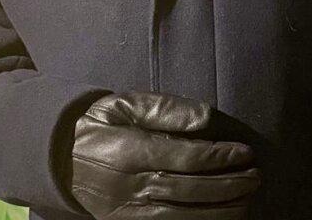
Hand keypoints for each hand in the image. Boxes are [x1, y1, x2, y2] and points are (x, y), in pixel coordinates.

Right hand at [69, 91, 260, 218]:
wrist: (56, 158)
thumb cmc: (100, 125)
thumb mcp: (126, 104)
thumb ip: (166, 109)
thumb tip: (205, 118)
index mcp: (130, 151)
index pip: (185, 157)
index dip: (219, 157)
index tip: (245, 153)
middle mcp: (128, 185)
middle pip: (187, 191)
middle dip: (227, 187)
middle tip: (255, 178)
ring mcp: (126, 212)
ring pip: (180, 218)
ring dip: (218, 212)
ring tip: (246, 201)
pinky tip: (219, 219)